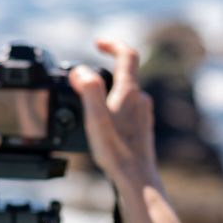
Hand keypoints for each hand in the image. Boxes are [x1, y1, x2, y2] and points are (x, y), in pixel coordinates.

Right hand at [70, 37, 159, 188]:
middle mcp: (139, 100)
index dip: (112, 44)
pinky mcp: (141, 129)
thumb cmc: (117, 151)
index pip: (127, 54)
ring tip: (88, 105)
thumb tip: (80, 71)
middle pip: (124, 74)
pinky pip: (126, 110)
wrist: (137, 179)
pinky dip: (113, 109)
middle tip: (83, 79)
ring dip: (108, 92)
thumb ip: (89, 90)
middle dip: (103, 71)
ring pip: (125, 93)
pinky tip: (102, 124)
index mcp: (129, 92)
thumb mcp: (96, 118)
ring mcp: (142, 114)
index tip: (97, 42)